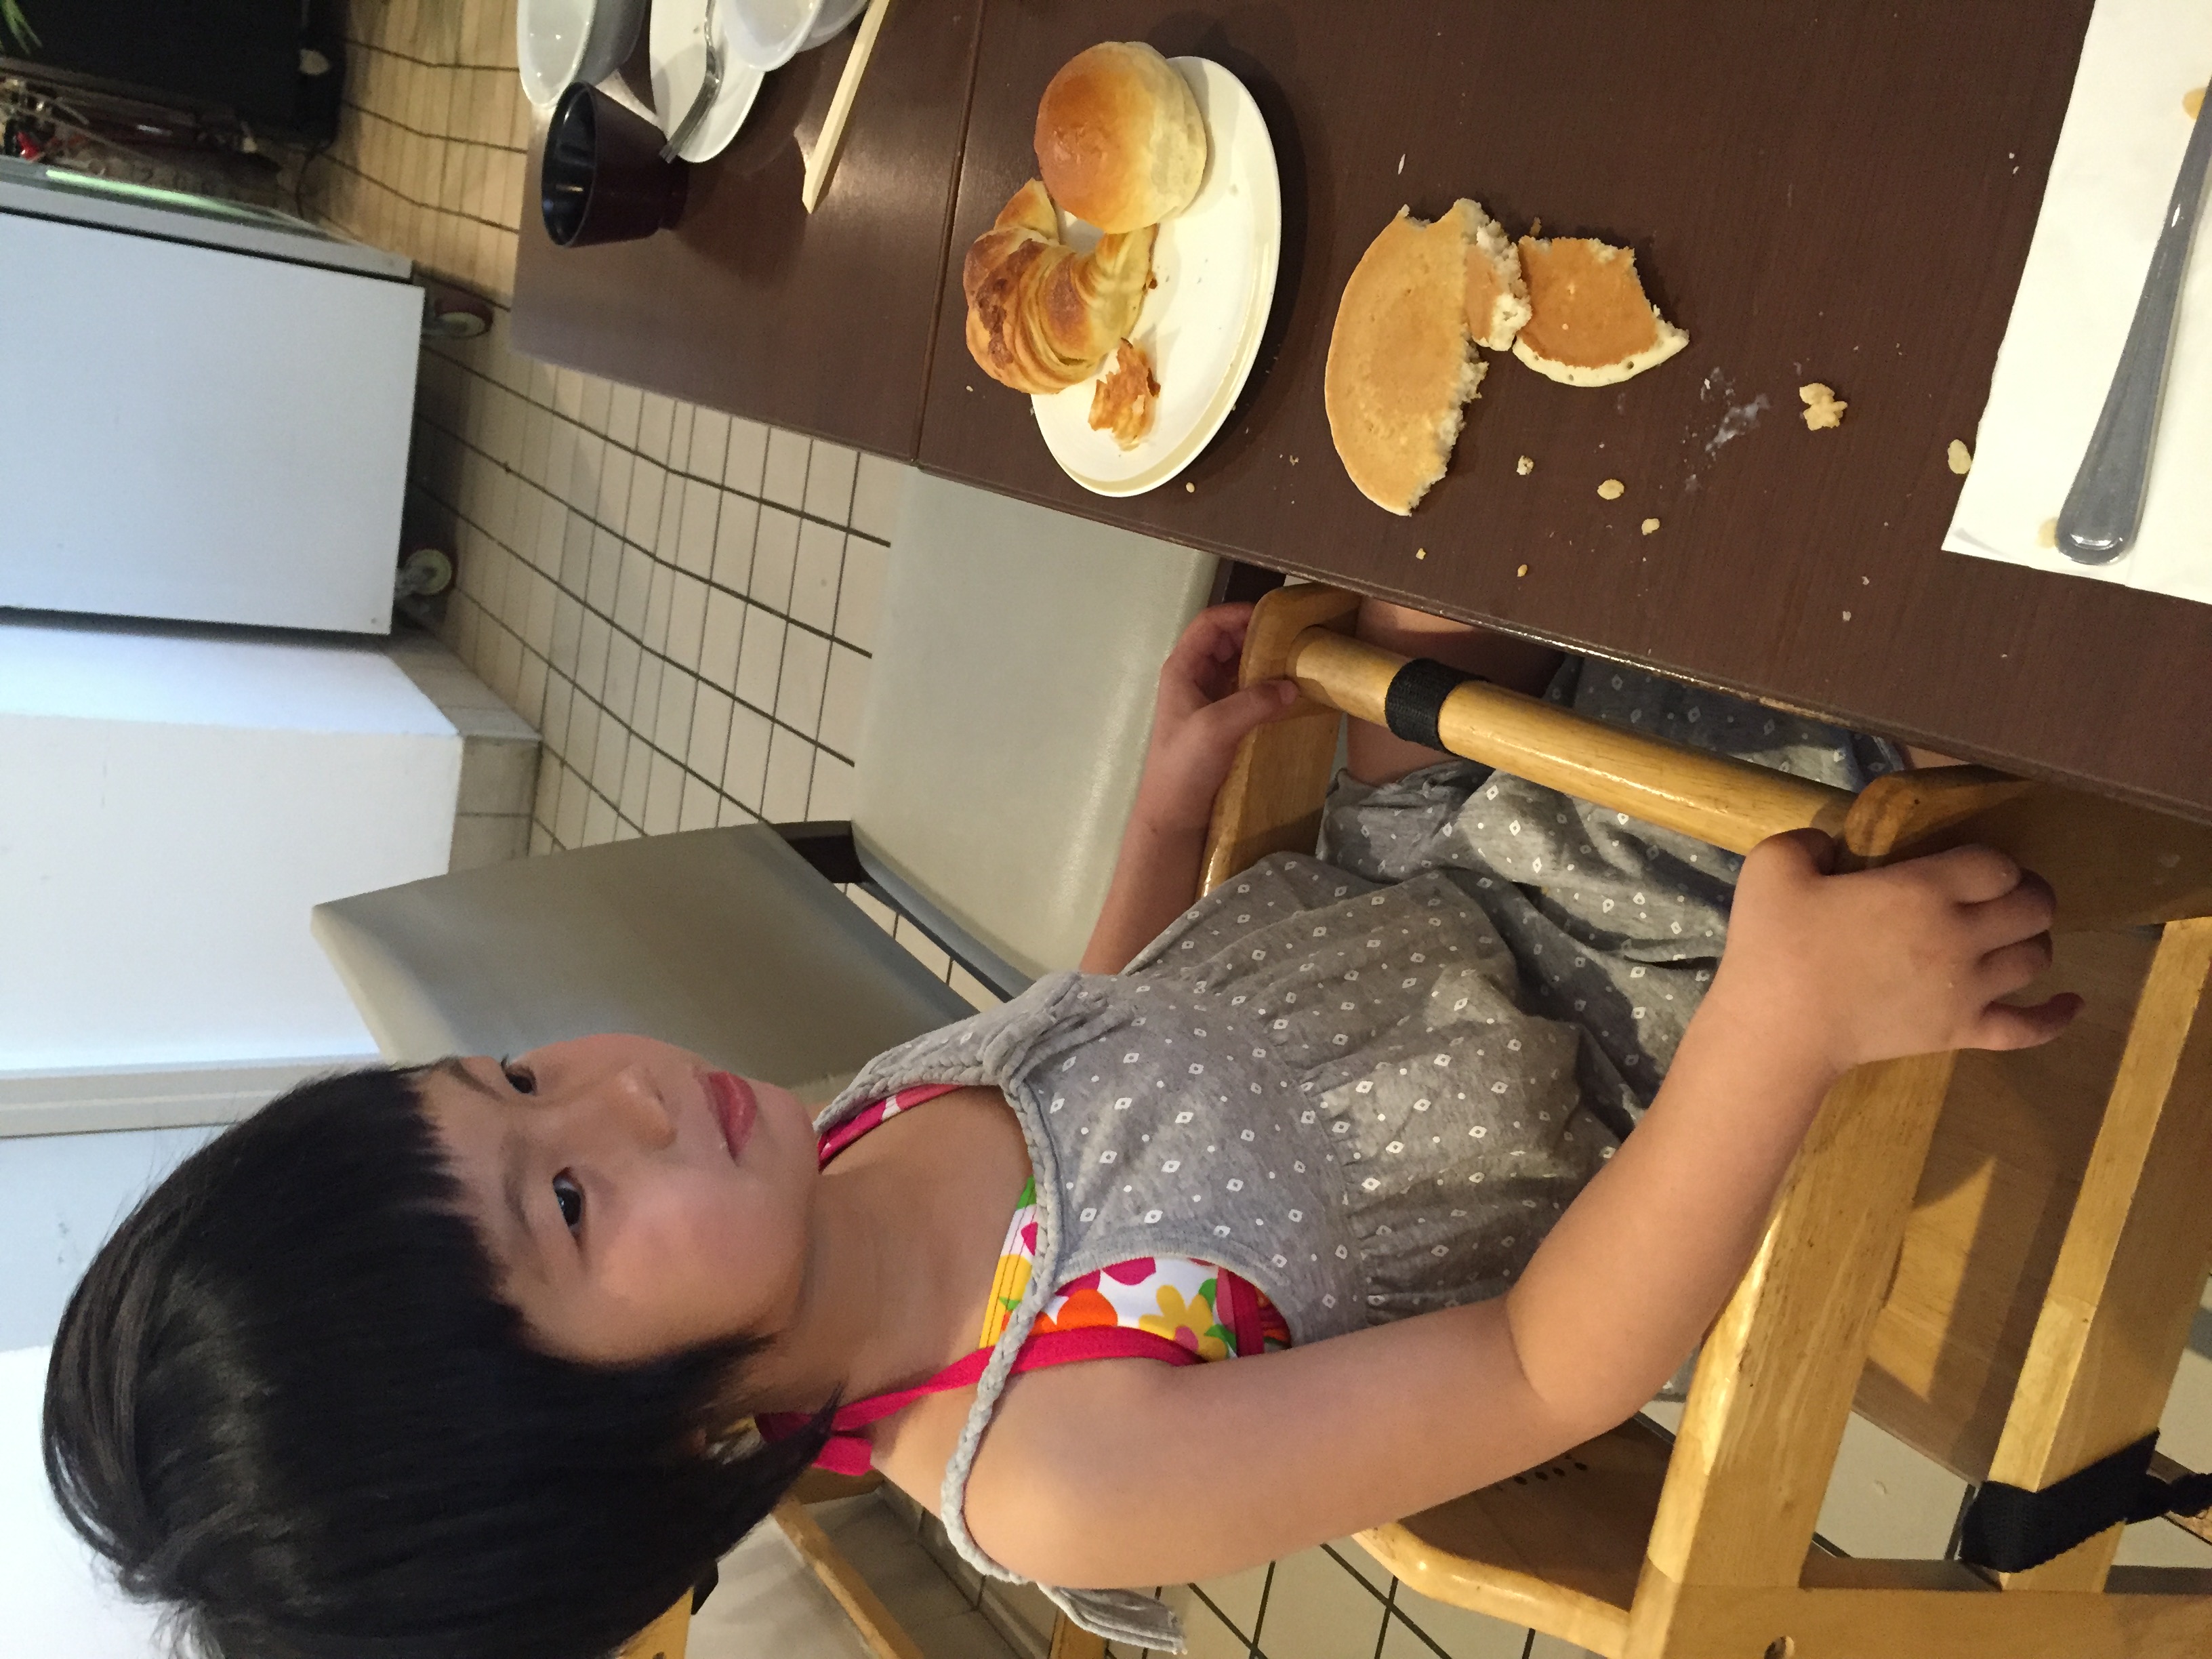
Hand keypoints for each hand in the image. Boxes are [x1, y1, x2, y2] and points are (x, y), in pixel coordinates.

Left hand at [1132, 604, 1301, 834]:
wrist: (1173, 816)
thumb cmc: (1183, 768)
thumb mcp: (1217, 728)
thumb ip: (1254, 702)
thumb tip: (1291, 685)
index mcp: (1182, 669)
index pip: (1210, 623)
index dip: (1239, 613)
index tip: (1276, 618)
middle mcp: (1193, 679)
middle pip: (1226, 641)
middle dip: (1257, 636)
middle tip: (1294, 640)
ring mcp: (1206, 701)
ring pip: (1238, 667)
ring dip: (1263, 662)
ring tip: (1296, 664)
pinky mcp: (1221, 723)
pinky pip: (1245, 693)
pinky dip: (1264, 688)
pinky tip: (1287, 695)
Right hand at [1707, 829, 2080, 1078]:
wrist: (1778, 1030)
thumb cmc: (1774, 949)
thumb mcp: (1771, 869)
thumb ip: (1808, 841)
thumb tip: (1832, 845)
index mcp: (1924, 890)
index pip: (1996, 865)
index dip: (1991, 862)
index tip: (1968, 867)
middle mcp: (1961, 936)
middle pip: (2032, 907)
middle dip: (2027, 895)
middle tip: (2001, 895)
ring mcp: (1969, 990)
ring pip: (2037, 958)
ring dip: (2033, 941)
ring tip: (2010, 937)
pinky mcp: (1962, 1032)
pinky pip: (2030, 1027)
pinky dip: (2057, 1016)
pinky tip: (2072, 1003)